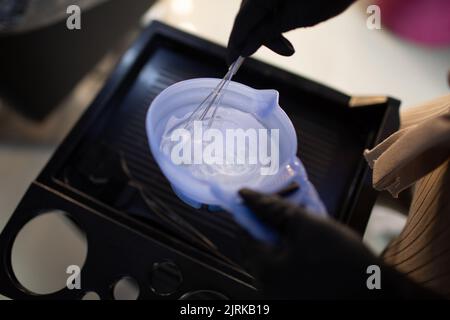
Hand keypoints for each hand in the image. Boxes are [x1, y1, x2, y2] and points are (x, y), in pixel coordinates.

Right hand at [227, 0, 354, 62]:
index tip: (230, 62)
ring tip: (290, 48)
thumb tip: (244, 49)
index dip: (235, 44)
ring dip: (270, 32)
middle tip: (282, 53)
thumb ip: (265, 34)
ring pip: (258, 13)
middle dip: (259, 39)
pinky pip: (267, 7)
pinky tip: (285, 33)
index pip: (241, 22)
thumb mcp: (293, 19)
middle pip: (248, 17)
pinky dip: (274, 22)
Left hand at [238, 189, 440, 298]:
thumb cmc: (343, 260)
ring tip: (300, 217)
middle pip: (258, 246)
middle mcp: (267, 287)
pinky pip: (287, 268)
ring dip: (282, 235)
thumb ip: (273, 209)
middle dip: (269, 221)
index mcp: (263, 271)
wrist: (380, 295)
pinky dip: (293, 250)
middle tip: (284, 203)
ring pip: (274, 256)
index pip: (243, 233)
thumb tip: (246, 195)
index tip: (261, 195)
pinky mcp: (298, 295)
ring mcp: (283, 294)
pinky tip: (309, 239)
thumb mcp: (308, 227)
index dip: (250, 210)